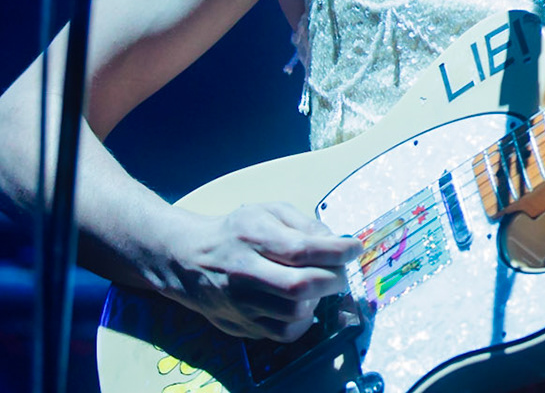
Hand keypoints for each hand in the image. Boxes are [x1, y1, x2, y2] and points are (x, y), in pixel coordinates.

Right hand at [156, 202, 361, 342]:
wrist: (189, 259)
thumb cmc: (236, 231)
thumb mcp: (268, 212)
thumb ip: (303, 223)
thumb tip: (336, 242)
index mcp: (252, 237)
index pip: (302, 249)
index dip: (337, 251)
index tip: (355, 247)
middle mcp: (244, 272)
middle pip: (300, 286)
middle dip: (334, 279)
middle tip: (341, 271)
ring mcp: (240, 303)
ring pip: (295, 313)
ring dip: (319, 300)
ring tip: (319, 285)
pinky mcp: (240, 325)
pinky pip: (283, 333)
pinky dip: (302, 321)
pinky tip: (303, 304)